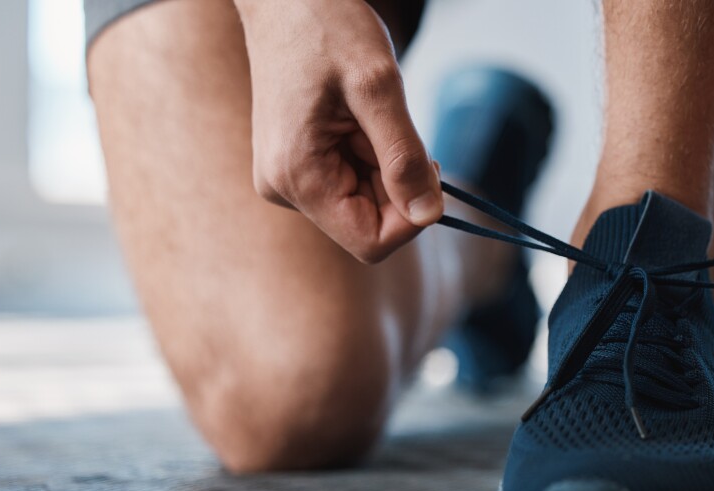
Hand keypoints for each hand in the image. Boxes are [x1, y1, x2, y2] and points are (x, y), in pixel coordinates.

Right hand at [235, 0, 441, 262]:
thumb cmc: (324, 24)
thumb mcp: (378, 86)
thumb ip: (404, 157)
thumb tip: (428, 216)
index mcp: (297, 177)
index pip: (371, 243)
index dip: (412, 218)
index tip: (426, 165)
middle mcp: (285, 189)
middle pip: (369, 224)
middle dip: (397, 183)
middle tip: (394, 124)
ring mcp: (288, 179)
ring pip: (364, 202)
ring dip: (384, 164)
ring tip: (367, 112)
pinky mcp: (296, 165)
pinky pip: (350, 181)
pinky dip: (369, 155)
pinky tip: (356, 116)